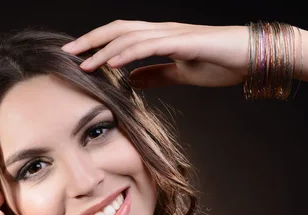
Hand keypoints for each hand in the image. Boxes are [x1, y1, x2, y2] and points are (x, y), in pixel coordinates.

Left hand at [62, 20, 249, 88]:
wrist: (254, 57)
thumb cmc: (221, 62)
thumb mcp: (180, 73)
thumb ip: (156, 75)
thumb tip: (132, 80)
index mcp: (160, 37)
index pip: (121, 36)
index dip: (97, 44)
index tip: (76, 57)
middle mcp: (162, 31)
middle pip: (118, 29)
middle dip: (90, 41)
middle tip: (66, 54)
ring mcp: (173, 33)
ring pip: (129, 35)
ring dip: (102, 48)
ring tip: (82, 62)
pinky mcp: (184, 41)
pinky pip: (150, 45)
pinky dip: (127, 53)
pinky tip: (111, 63)